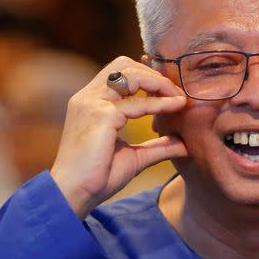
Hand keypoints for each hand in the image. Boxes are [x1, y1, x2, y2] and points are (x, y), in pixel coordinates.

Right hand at [51, 57, 187, 217]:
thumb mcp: (134, 157)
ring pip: (131, 75)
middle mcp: (88, 97)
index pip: (119, 73)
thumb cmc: (97, 177)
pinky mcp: (101, 116)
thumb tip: (184, 144)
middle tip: (177, 92)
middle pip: (125, 65)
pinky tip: (176, 106)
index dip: (147, 75)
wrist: (74, 193)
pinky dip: (160, 104)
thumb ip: (157, 147)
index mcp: (90, 102)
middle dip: (154, 74)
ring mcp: (92, 103)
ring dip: (159, 83)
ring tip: (179, 97)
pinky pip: (137, 103)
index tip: (171, 90)